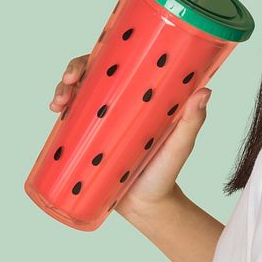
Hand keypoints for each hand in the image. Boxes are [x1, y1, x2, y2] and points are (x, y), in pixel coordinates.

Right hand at [50, 54, 212, 219]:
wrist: (147, 207)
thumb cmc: (167, 172)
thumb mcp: (181, 145)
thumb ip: (192, 121)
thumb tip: (205, 92)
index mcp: (141, 96)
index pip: (120, 64)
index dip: (102, 54)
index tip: (92, 60)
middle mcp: (120, 103)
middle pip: (93, 74)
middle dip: (74, 70)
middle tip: (68, 83)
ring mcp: (102, 120)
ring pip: (78, 94)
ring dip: (62, 89)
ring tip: (59, 102)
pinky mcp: (87, 140)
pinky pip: (70, 120)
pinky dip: (60, 110)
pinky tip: (55, 111)